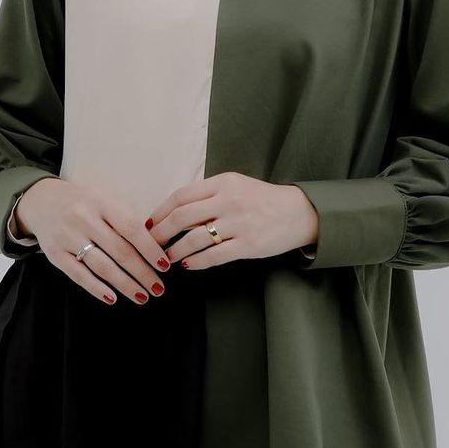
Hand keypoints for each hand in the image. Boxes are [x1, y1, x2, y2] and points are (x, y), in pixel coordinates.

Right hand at [15, 177, 171, 304]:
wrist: (42, 201)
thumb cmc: (84, 203)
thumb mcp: (105, 199)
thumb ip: (126, 218)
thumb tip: (155, 245)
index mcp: (101, 202)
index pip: (132, 228)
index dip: (150, 249)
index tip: (164, 265)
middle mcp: (84, 218)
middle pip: (119, 251)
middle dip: (142, 273)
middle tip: (158, 288)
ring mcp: (68, 237)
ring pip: (102, 266)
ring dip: (124, 284)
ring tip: (142, 295)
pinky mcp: (55, 254)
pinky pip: (79, 275)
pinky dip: (97, 288)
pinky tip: (113, 298)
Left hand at [144, 172, 318, 269]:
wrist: (299, 213)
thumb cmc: (263, 199)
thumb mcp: (236, 185)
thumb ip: (209, 194)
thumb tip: (175, 210)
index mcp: (224, 183)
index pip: (182, 195)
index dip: (160, 211)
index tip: (150, 223)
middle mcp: (229, 201)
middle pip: (182, 217)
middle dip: (160, 232)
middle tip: (151, 243)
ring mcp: (238, 224)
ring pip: (193, 239)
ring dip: (174, 250)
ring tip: (166, 257)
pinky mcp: (247, 245)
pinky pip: (213, 256)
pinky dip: (196, 262)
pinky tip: (187, 264)